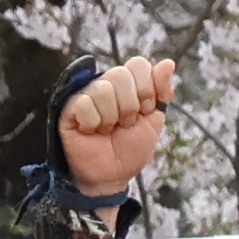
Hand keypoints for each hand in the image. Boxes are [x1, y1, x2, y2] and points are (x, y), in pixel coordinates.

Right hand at [58, 55, 177, 199]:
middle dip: (129, 107)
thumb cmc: (131, 148)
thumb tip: (168, 63)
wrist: (113, 175)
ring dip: (111, 118)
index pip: (138, 65)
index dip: (146, 90)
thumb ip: (161, 91)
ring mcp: (87, 94)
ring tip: (107, 129)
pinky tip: (91, 131)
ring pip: (102, 89)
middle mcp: (106, 84)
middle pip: (120, 74)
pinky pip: (84, 104)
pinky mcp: (70, 108)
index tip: (145, 110)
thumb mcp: (154, 120)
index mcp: (128, 83)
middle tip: (124, 123)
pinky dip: (93, 123)